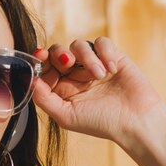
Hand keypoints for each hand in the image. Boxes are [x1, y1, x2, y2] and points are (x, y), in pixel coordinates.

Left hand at [30, 37, 164, 144]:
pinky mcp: (113, 57)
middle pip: (58, 52)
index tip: (40, 57)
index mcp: (62, 89)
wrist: (135, 121)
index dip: (40, 61)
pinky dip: (104, 53)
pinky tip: (111, 70)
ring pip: (79, 45)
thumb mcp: (66, 116)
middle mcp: (76, 76)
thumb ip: (44, 98)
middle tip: (67, 62)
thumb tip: (30, 79)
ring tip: (99, 76)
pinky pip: (102, 43)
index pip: (45, 68)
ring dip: (86, 58)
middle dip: (59, 54)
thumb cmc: (100, 123)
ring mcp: (94, 65)